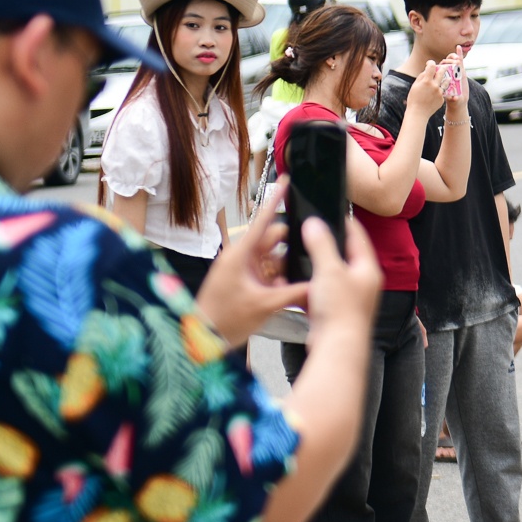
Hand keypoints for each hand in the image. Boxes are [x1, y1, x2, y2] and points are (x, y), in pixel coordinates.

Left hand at [195, 186, 308, 346]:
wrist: (202, 340)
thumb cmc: (224, 319)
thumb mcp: (265, 304)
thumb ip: (295, 292)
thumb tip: (319, 285)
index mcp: (241, 254)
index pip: (263, 219)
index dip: (275, 199)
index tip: (286, 181)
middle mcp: (242, 257)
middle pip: (273, 238)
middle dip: (290, 245)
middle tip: (309, 252)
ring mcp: (243, 269)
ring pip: (274, 257)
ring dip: (286, 266)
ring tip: (297, 279)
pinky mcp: (246, 281)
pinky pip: (269, 272)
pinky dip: (279, 279)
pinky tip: (287, 292)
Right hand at [300, 214, 382, 345]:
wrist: (336, 347)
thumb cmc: (341, 310)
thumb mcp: (330, 270)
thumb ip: (322, 244)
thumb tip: (315, 224)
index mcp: (367, 269)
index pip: (358, 237)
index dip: (345, 222)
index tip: (332, 210)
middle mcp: (361, 283)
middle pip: (342, 256)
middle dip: (325, 244)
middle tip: (310, 231)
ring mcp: (347, 298)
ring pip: (328, 275)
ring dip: (313, 266)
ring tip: (299, 253)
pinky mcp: (333, 311)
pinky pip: (318, 293)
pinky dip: (306, 287)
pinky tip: (293, 281)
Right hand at [407, 60, 446, 116]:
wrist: (418, 113)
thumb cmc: (414, 99)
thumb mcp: (415, 86)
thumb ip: (421, 77)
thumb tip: (427, 70)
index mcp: (426, 81)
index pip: (431, 67)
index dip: (431, 63)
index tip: (430, 63)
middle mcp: (435, 85)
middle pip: (442, 72)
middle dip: (443, 68)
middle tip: (444, 66)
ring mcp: (440, 92)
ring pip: (446, 82)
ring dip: (446, 78)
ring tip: (447, 77)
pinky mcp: (442, 98)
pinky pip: (443, 91)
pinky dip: (442, 89)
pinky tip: (440, 90)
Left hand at [440, 47, 467, 106]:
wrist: (458, 102)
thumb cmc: (453, 101)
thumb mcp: (453, 100)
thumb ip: (453, 98)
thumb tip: (454, 98)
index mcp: (443, 79)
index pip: (440, 68)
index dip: (441, 64)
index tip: (444, 65)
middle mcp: (448, 74)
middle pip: (446, 63)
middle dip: (449, 61)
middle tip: (454, 62)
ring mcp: (455, 72)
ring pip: (453, 61)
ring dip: (454, 57)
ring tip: (457, 58)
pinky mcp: (462, 71)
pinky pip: (460, 61)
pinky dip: (459, 54)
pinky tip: (458, 47)